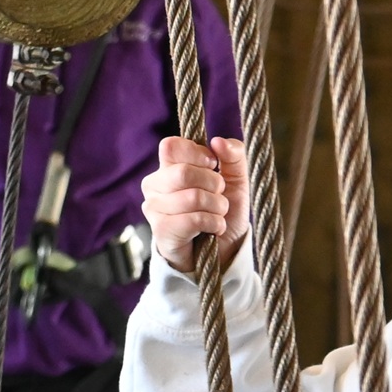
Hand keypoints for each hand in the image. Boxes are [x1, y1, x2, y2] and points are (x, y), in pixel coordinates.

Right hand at [142, 135, 249, 270]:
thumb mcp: (237, 178)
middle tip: (219, 196)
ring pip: (193, 197)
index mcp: (168, 166)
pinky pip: (193, 220)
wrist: (223, 251)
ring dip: (217, 208)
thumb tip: (217, 141)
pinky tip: (213, 229)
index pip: (171, 146)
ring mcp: (154, 208)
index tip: (213, 166)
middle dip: (214, 185)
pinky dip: (214, 224)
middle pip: (183, 172)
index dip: (198, 154)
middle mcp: (154, 185)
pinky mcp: (161, 231)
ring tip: (217, 214)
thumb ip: (233, 154)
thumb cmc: (223, 210)